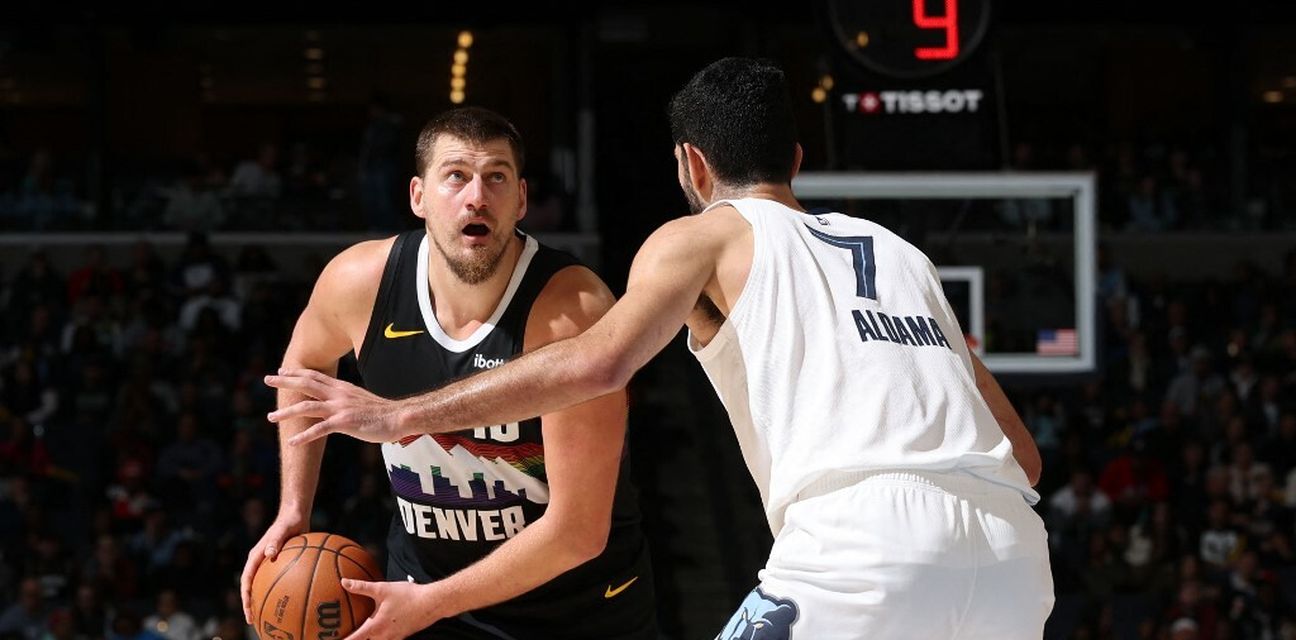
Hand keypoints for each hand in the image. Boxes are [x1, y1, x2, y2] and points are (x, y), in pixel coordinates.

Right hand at [241, 512, 307, 623]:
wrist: (295, 514)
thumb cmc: (289, 521)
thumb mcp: (283, 529)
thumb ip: (277, 540)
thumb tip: (270, 553)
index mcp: (256, 556)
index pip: (246, 580)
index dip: (245, 597)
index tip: (248, 610)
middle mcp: (260, 561)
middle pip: (251, 587)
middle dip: (250, 604)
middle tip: (253, 621)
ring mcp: (268, 563)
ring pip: (262, 586)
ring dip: (263, 600)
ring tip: (268, 616)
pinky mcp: (278, 563)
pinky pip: (277, 580)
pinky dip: (280, 591)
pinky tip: (291, 601)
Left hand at [265, 368, 404, 445]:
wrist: (399, 418)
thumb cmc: (382, 412)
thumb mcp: (361, 400)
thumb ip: (346, 400)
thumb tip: (338, 404)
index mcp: (342, 388)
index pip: (315, 376)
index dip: (297, 373)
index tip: (282, 371)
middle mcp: (338, 394)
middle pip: (306, 384)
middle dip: (285, 381)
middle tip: (267, 379)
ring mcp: (340, 408)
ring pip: (307, 406)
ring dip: (287, 411)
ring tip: (270, 417)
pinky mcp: (344, 423)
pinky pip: (319, 429)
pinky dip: (304, 436)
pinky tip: (292, 442)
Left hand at [341, 579, 441, 639]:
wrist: (431, 603)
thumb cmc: (408, 596)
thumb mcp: (382, 589)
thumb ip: (362, 587)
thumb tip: (344, 582)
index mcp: (376, 627)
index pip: (355, 639)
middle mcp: (384, 636)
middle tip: (348, 636)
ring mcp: (394, 638)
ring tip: (364, 635)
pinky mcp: (403, 636)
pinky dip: (381, 638)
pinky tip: (382, 631)